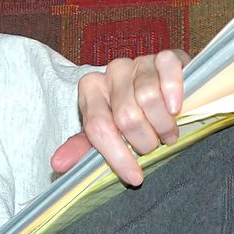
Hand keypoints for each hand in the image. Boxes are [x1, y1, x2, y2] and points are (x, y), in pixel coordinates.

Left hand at [50, 49, 190, 185]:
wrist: (161, 91)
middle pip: (126, 116)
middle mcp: (111, 71)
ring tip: (167, 133)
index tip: (135, 177)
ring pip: (149, 98)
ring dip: (163, 125)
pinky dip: (174, 93)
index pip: (98, 127)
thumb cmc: (129, 117)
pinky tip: (176, 109)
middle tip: (153, 146)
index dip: (117, 157)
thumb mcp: (104, 133)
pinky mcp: (165, 56)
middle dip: (144, 141)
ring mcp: (139, 61)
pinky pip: (168, 71)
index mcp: (90, 89)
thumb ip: (83, 148)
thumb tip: (57, 164)